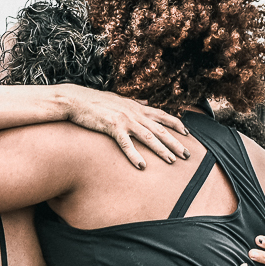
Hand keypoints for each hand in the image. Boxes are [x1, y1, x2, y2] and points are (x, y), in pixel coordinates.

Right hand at [64, 89, 189, 168]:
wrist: (76, 100)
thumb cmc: (95, 101)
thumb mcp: (118, 99)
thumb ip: (134, 102)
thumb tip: (147, 102)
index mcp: (136, 107)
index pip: (162, 115)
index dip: (176, 124)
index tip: (187, 134)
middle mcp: (134, 113)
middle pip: (160, 129)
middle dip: (175, 142)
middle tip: (187, 155)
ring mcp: (124, 120)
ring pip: (148, 137)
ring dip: (161, 150)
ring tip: (172, 161)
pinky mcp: (112, 127)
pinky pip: (126, 144)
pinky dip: (134, 155)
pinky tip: (142, 166)